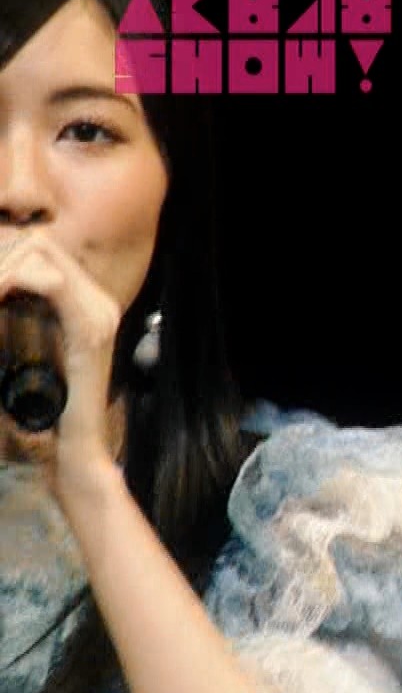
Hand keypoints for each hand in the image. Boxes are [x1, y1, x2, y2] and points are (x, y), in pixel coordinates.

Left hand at [0, 233, 125, 479]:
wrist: (70, 450)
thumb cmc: (45, 409)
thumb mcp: (30, 350)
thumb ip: (22, 316)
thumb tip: (4, 287)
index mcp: (89, 304)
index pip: (40, 248)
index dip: (3, 252)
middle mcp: (101, 302)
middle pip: (38, 243)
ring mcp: (101, 314)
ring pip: (40, 253)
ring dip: (2, 267)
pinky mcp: (91, 330)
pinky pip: (50, 282)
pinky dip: (12, 281)